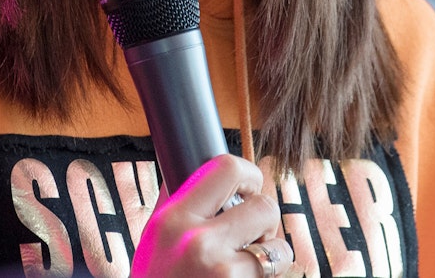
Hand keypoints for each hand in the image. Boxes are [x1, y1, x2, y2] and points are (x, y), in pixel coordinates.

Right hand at [130, 154, 290, 276]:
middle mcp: (198, 243)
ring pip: (279, 248)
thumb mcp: (154, 240)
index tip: (248, 189)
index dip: (248, 175)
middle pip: (264, 206)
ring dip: (271, 257)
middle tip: (248, 237)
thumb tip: (205, 169)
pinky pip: (277, 277)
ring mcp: (224, 274)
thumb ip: (178, 204)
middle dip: (264, 223)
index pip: (226, 168)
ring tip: (244, 269)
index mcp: (172, 220)